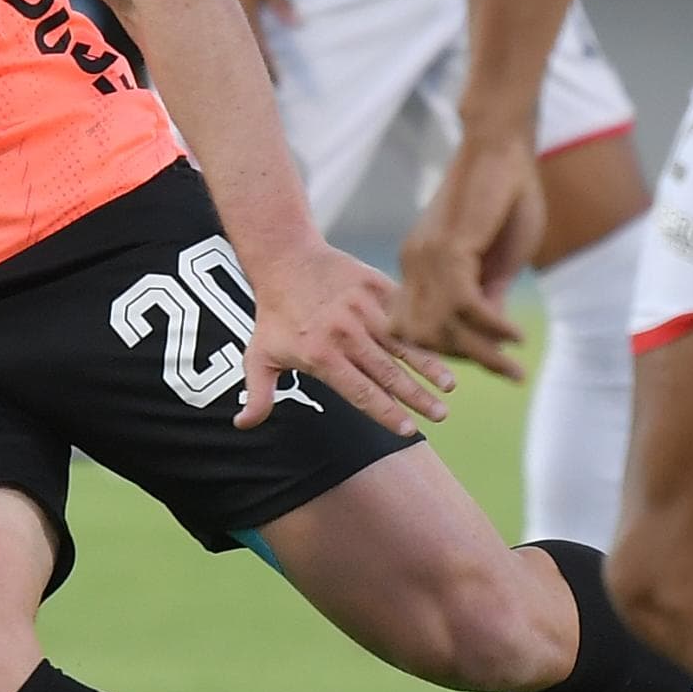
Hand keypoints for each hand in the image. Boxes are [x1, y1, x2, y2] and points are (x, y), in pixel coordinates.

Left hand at [237, 235, 453, 434]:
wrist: (285, 259)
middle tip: (439, 416)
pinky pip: (404, 312)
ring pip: (402, 344)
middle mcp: (345, 334)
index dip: (385, 414)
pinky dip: (424, 330)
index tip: (407, 432)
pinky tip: (446, 345)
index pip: (360, 392)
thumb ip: (258, 394)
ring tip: (449, 387)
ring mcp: (363, 308)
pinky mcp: (376, 286)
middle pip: (388, 373)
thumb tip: (243, 425)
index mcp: (321, 355)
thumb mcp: (258, 355)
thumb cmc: (273, 315)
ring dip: (428, 366)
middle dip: (416, 398)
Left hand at [399, 130, 542, 381]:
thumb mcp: (499, 255)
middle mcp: (414, 264)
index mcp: (419, 265)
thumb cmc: (504, 193)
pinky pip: (464, 305)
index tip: (492, 363)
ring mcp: (427, 256)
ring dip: (480, 353)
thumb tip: (489, 333)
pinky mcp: (449, 247)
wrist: (501, 143)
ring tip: (514, 365)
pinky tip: (516, 336)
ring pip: (441, 327)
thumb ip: (489, 292)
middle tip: (508, 372)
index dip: (452, 351)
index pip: (418, 328)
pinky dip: (491, 328)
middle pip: (424, 336)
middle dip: (467, 360)